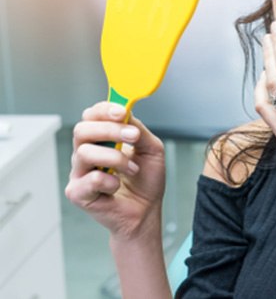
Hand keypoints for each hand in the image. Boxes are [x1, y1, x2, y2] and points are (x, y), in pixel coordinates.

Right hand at [65, 102, 165, 238]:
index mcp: (102, 138)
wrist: (146, 210)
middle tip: (133, 136)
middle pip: (82, 129)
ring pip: (85, 153)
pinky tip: (117, 186)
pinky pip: (89, 179)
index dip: (105, 110)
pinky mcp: (77, 192)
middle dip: (110, 129)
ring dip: (115, 158)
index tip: (123, 112)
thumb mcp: (151, 148)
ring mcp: (79, 172)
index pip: (92, 115)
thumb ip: (138, 129)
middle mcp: (86, 152)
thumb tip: (127, 113)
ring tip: (133, 169)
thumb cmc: (146, 179)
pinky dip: (110, 182)